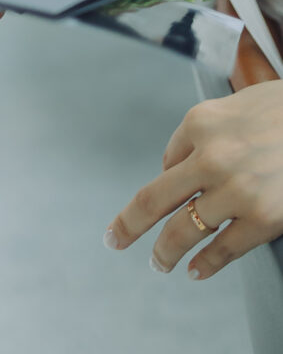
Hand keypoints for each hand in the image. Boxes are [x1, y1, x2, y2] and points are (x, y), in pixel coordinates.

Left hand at [107, 83, 282, 279]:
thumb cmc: (280, 113)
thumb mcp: (232, 107)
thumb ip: (202, 134)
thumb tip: (174, 168)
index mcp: (200, 124)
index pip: (169, 159)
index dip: (169, 176)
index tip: (162, 194)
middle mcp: (211, 157)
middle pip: (156, 198)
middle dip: (130, 224)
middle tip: (114, 239)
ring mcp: (235, 191)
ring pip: (184, 230)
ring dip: (165, 251)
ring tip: (158, 263)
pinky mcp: (262, 219)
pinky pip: (224, 249)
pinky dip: (205, 264)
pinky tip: (194, 271)